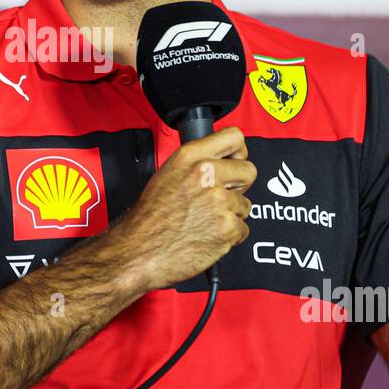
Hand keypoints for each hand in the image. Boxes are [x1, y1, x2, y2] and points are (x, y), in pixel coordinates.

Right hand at [103, 125, 256, 293]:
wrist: (140, 251)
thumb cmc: (149, 219)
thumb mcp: (167, 175)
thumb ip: (195, 165)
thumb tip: (217, 162)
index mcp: (190, 157)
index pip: (234, 138)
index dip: (239, 152)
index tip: (236, 162)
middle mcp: (205, 174)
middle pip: (248, 171)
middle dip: (239, 186)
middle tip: (222, 196)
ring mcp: (218, 201)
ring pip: (245, 205)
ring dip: (231, 214)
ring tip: (206, 220)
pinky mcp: (227, 227)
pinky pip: (242, 229)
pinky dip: (229, 236)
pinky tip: (208, 235)